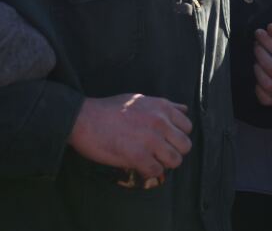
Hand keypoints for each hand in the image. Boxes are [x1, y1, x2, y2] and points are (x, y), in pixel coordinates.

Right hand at [68, 93, 192, 180]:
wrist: (84, 118)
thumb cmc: (109, 109)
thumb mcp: (140, 99)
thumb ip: (164, 106)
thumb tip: (183, 109)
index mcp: (162, 107)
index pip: (188, 127)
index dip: (177, 136)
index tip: (166, 140)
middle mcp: (160, 122)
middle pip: (185, 146)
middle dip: (174, 152)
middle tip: (159, 154)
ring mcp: (150, 140)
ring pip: (175, 160)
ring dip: (163, 164)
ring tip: (150, 160)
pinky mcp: (137, 156)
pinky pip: (156, 171)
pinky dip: (150, 172)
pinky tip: (139, 166)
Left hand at [253, 24, 271, 105]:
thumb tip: (270, 27)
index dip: (268, 41)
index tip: (259, 32)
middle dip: (260, 52)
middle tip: (256, 44)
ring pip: (265, 81)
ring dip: (257, 67)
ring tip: (256, 58)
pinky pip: (261, 94)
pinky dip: (256, 84)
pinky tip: (258, 74)